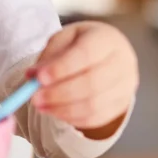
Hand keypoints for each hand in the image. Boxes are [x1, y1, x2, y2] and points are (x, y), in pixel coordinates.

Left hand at [29, 21, 138, 139]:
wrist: (105, 54)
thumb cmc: (80, 43)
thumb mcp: (63, 39)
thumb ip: (49, 56)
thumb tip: (32, 76)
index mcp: (107, 39)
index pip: (86, 54)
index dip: (62, 68)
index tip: (39, 78)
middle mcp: (123, 62)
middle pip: (92, 83)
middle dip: (59, 93)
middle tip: (34, 97)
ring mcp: (126, 86)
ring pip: (94, 104)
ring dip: (62, 109)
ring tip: (40, 105)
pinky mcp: (122, 105)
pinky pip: (97, 118)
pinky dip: (72, 118)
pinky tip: (55, 112)